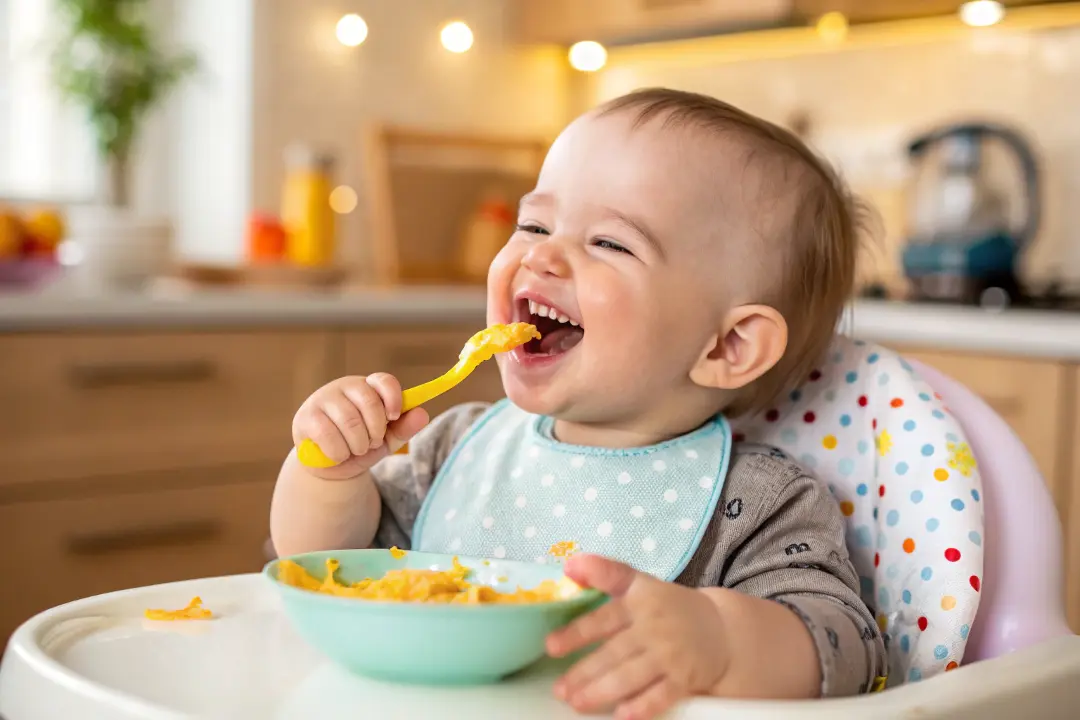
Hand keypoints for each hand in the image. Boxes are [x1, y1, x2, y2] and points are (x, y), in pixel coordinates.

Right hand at [292, 373, 427, 479]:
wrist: (331, 467)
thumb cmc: (360, 446)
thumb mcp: (386, 439)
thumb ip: (404, 427)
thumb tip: (422, 413)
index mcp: (367, 387)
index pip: (384, 381)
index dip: (393, 398)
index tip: (393, 417)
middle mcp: (343, 387)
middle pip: (369, 402)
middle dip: (375, 430)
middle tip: (371, 442)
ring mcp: (322, 399)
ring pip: (350, 421)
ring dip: (358, 445)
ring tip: (355, 449)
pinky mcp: (306, 417)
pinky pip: (328, 435)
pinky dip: (339, 452)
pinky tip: (338, 454)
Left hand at [546, 555, 729, 719]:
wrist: (721, 629)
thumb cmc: (668, 606)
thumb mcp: (639, 582)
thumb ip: (604, 573)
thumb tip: (568, 565)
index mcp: (639, 601)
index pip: (604, 617)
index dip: (577, 632)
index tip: (551, 646)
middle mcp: (653, 627)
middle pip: (614, 652)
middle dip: (584, 672)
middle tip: (560, 689)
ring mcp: (669, 654)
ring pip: (631, 676)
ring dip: (602, 691)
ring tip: (578, 702)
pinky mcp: (684, 678)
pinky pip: (661, 696)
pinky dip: (642, 707)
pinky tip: (622, 716)